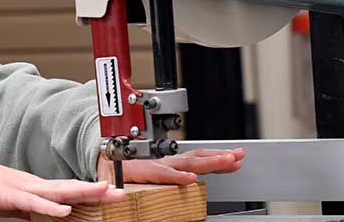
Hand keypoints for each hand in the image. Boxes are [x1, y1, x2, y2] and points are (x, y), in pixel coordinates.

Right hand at [0, 161, 126, 219]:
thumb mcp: (20, 204)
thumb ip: (36, 208)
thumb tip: (49, 215)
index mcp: (42, 189)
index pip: (73, 190)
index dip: (94, 192)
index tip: (114, 192)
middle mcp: (40, 186)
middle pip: (74, 188)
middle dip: (98, 191)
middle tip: (120, 192)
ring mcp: (28, 189)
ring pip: (60, 191)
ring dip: (82, 191)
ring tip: (103, 192)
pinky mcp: (15, 197)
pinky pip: (35, 203)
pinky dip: (51, 207)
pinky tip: (65, 210)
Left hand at [97, 147, 244, 184]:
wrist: (108, 151)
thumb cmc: (109, 166)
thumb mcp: (107, 176)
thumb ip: (111, 185)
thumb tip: (112, 192)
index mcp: (141, 168)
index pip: (161, 172)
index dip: (176, 176)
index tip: (190, 179)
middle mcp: (159, 161)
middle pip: (187, 161)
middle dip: (210, 161)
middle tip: (230, 159)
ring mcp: (168, 160)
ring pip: (195, 157)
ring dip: (218, 157)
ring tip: (237, 156)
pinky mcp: (174, 162)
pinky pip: (196, 158)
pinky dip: (214, 158)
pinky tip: (230, 160)